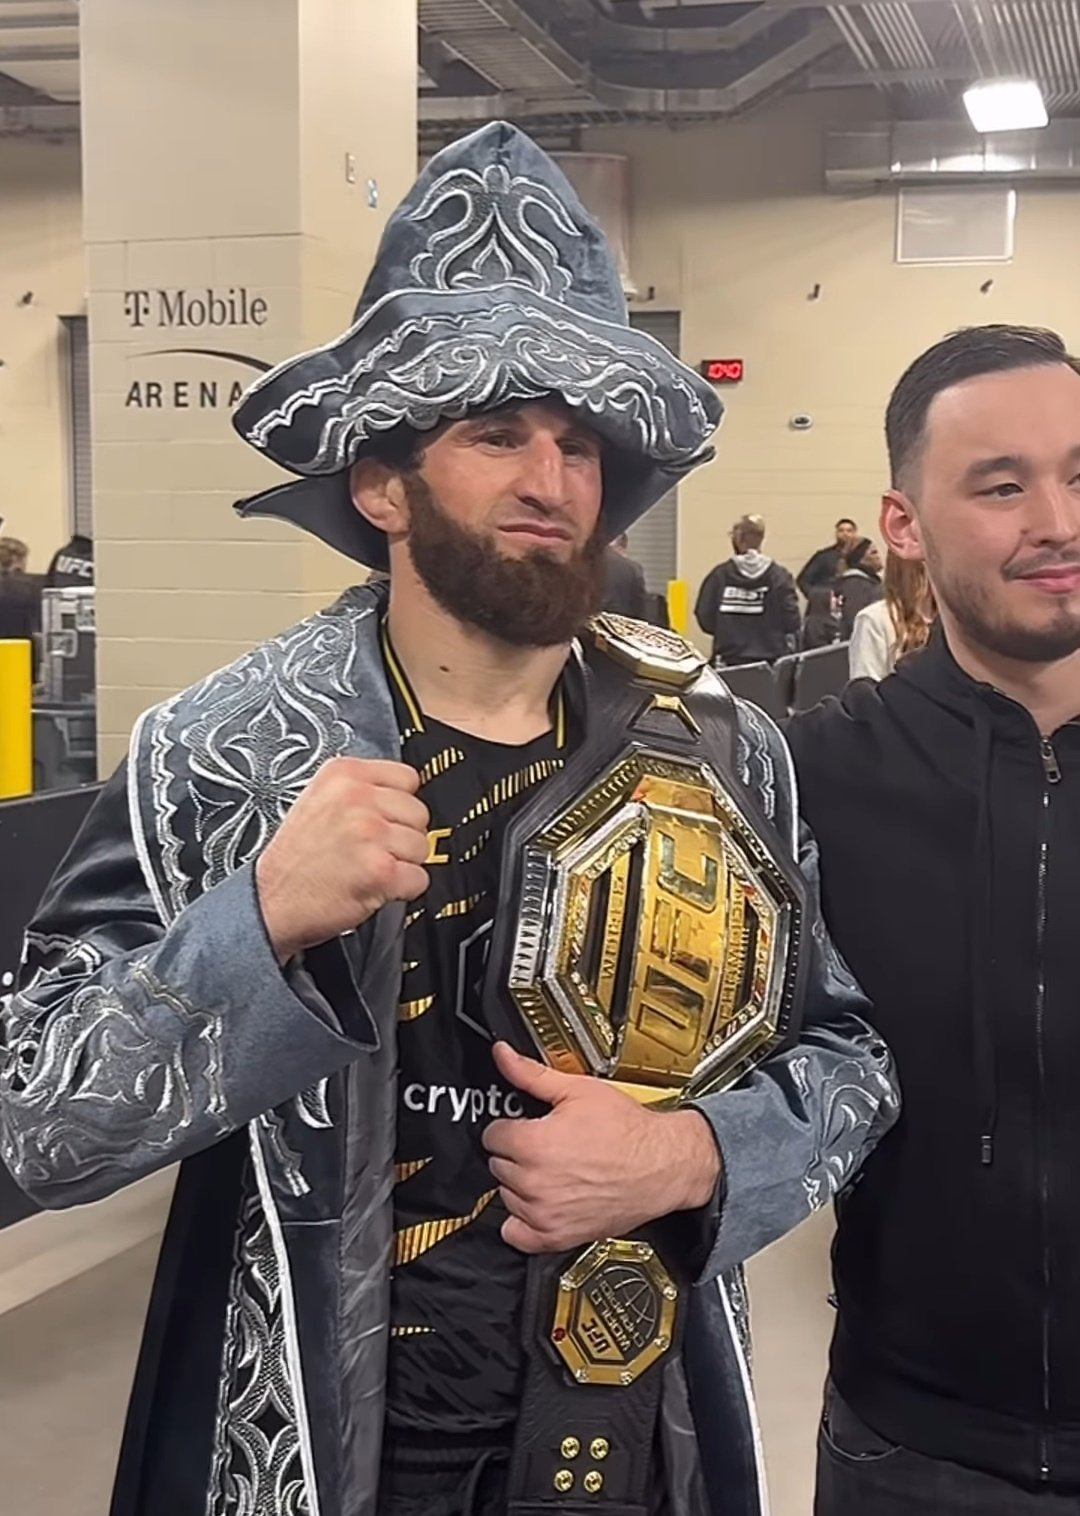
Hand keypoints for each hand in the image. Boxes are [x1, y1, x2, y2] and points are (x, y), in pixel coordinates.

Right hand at [256, 758, 429, 963]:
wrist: (270, 903)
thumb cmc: (293, 860)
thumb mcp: (316, 800)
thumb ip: (359, 789)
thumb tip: (401, 794)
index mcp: (343, 774)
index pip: (407, 778)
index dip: (399, 804)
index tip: (382, 820)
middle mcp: (357, 798)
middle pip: (419, 814)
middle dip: (402, 836)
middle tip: (370, 850)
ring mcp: (371, 833)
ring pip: (422, 847)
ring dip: (402, 864)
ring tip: (367, 867)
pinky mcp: (381, 870)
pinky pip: (419, 878)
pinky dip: (403, 890)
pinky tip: (373, 887)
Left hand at [483, 1043, 721, 1254]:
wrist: (663, 1164)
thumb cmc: (628, 1130)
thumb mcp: (578, 1090)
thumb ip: (531, 1074)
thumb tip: (503, 1055)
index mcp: (535, 1144)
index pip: (493, 1135)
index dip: (511, 1126)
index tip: (527, 1126)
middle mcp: (536, 1182)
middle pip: (498, 1164)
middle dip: (517, 1152)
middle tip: (546, 1144)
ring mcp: (545, 1213)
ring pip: (507, 1194)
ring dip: (521, 1183)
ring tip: (551, 1170)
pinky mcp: (557, 1236)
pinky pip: (516, 1234)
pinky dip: (522, 1221)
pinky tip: (541, 1203)